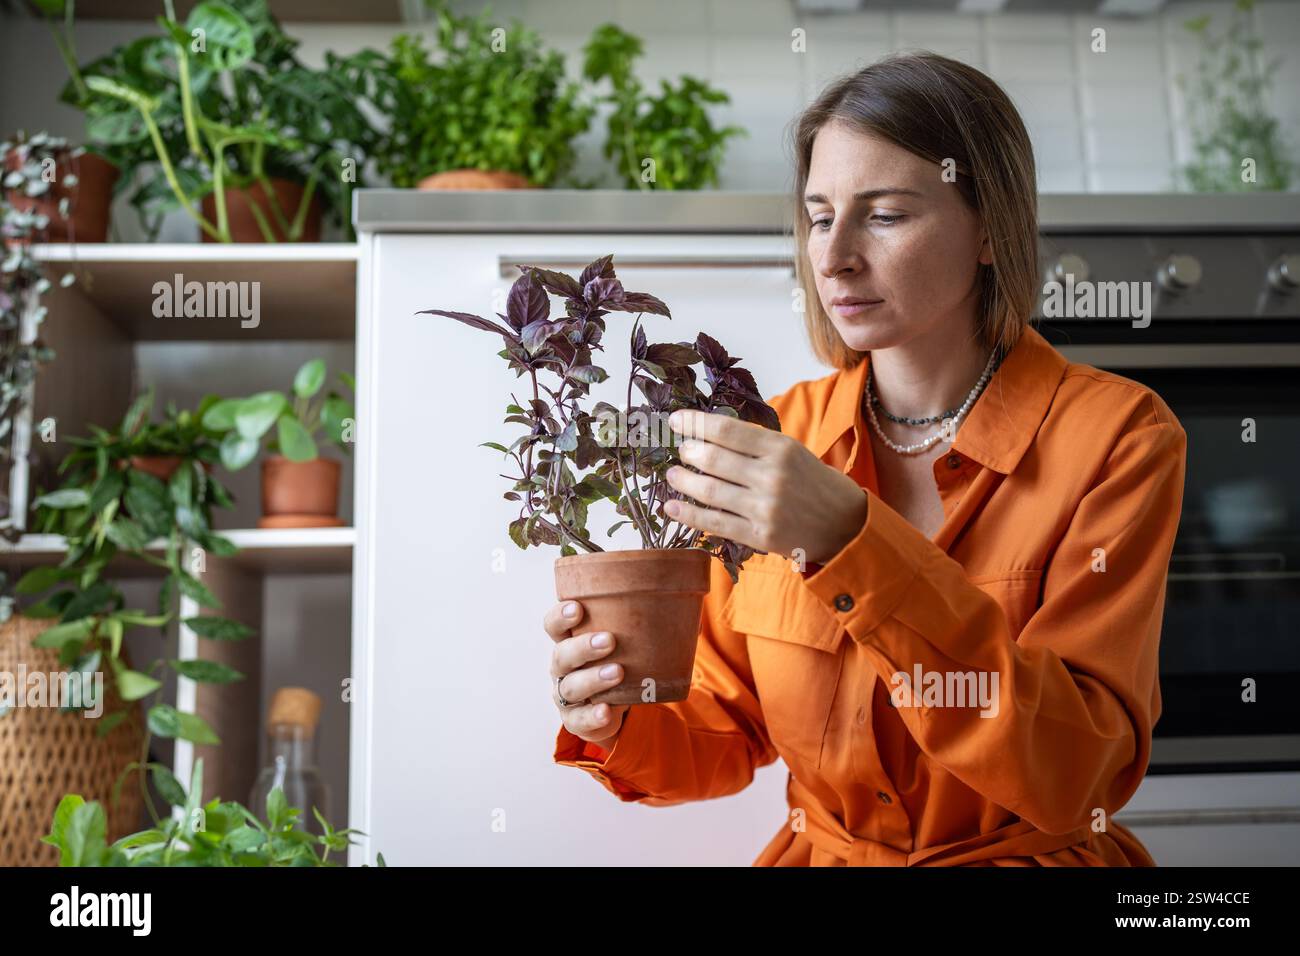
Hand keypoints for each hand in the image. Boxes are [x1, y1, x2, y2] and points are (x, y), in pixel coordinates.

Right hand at [545, 600, 629, 749]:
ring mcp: (566, 694)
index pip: (554, 626)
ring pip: (571, 686)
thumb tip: (687, 610)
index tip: (578, 608)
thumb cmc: (620, 662)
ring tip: (618, 672)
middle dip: (583, 647)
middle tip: (609, 640)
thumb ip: (643, 625)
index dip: (561, 616)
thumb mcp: (626, 643)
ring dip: (593, 678)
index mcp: (569, 641)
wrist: (617, 706)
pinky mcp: (575, 720)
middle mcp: (562, 667)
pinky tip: (606, 710)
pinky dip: (593, 715)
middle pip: (562, 655)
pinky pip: (580, 719)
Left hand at [663, 408, 867, 565]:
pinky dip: (689, 514)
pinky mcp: (760, 536)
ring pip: (710, 490)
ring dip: (683, 481)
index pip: (728, 430)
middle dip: (689, 452)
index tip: (677, 420)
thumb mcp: (792, 452)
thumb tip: (709, 432)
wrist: (845, 524)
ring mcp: (765, 508)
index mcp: (781, 448)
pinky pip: (715, 523)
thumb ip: (756, 444)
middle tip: (681, 450)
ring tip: (672, 475)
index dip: (696, 423)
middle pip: (714, 459)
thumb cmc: (813, 483)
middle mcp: (772, 476)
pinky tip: (672, 507)